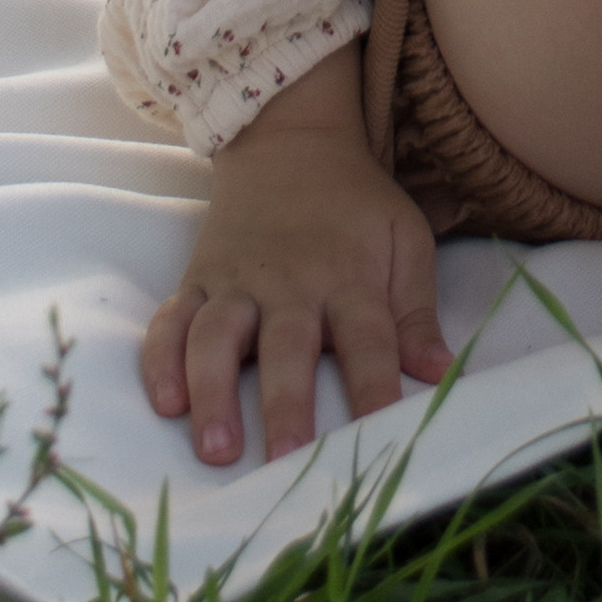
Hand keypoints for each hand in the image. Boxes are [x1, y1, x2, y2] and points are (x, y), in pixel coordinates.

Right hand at [142, 42, 451, 465]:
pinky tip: (165, 402)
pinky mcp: (197, 278)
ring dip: (213, 392)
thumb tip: (440, 374)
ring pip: (217, 337)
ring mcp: (236, 281)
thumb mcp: (404, 239)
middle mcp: (289, 283)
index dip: (376, 387)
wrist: (291, 139)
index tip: (381, 438)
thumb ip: (417, 311)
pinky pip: (170, 320)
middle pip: (287, 347)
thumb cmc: (356, 204)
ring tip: (217, 449)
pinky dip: (161, 359)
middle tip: (284, 461)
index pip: (369, 339)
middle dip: (286, 404)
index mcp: (349, 276)